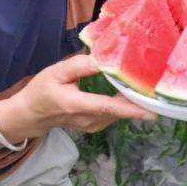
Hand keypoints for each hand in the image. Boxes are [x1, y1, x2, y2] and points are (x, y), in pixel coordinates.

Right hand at [14, 53, 157, 135]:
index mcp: (76, 105)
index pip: (107, 106)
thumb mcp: (56, 72)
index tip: (153, 109)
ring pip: (118, 113)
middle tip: (156, 86)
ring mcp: (93, 126)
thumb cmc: (41, 90)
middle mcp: (88, 120)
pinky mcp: (96, 126)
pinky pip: (114, 115)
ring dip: (132, 102)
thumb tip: (102, 59)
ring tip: (145, 85)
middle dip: (138, 101)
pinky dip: (123, 105)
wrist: (31, 114)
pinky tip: (129, 93)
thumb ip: (79, 66)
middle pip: (119, 110)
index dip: (130, 108)